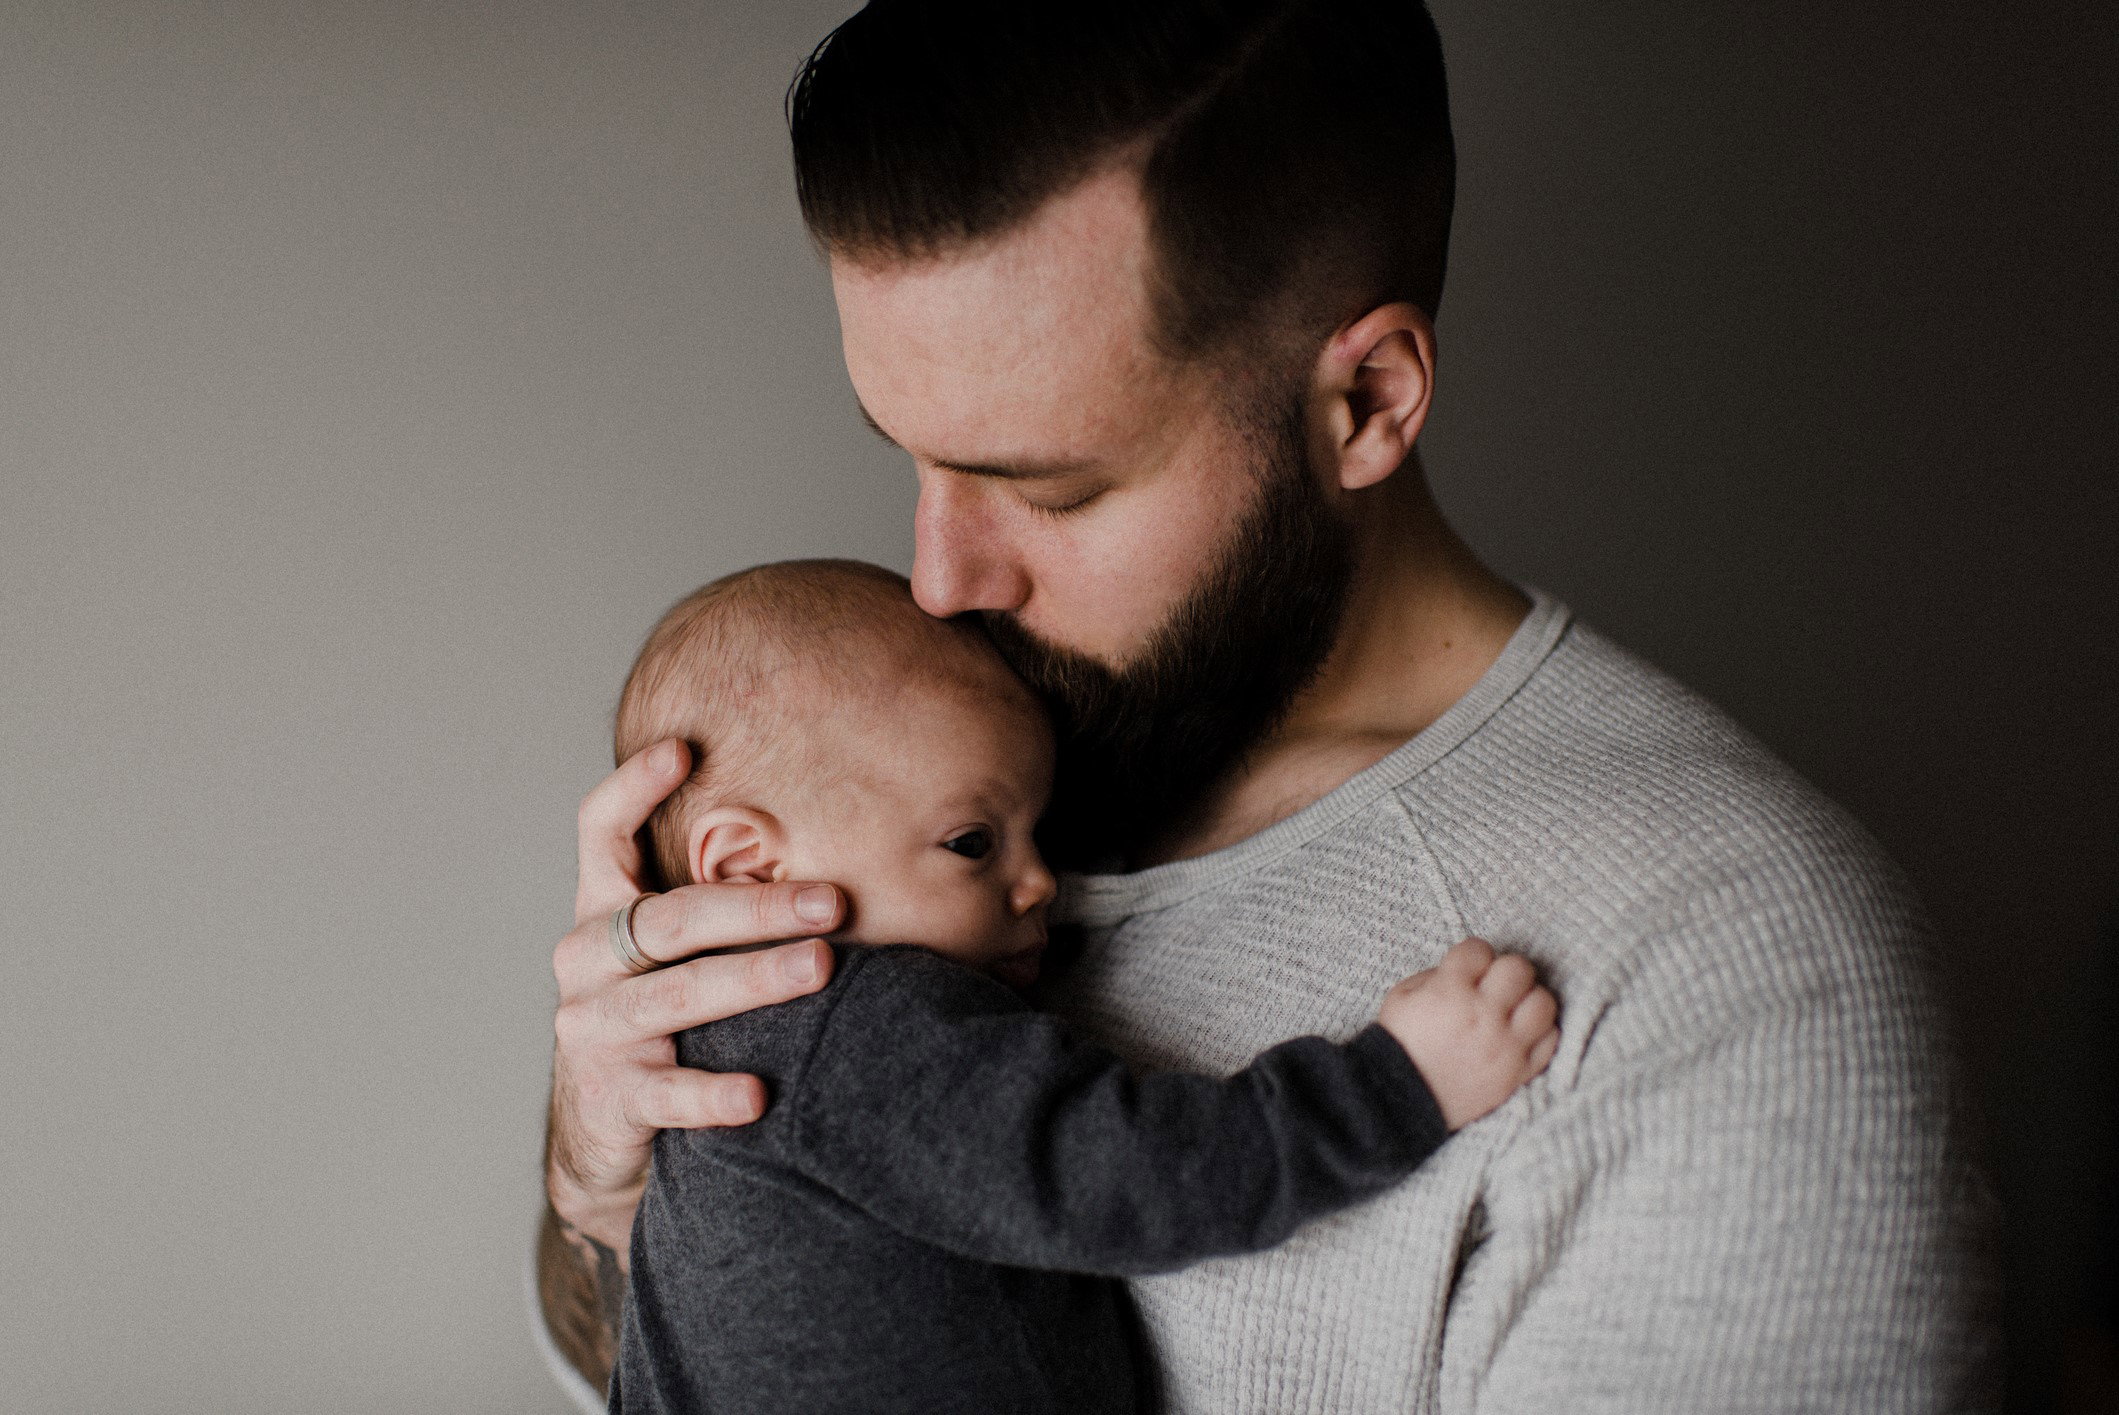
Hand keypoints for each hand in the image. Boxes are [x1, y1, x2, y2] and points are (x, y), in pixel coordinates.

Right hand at [547, 738, 842, 1264]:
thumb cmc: (661, 1018)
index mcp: (603, 912)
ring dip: (755, 980)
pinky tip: (759, 1093)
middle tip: (833, 902)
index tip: (682, 747)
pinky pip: (669, 1092)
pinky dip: (714, 1092)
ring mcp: (596, 1030)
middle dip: (758, 907)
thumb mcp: (667, 953)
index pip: (600, 833)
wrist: (604, 1135)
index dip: (633, 787)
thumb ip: (710, 901)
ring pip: (677, 996)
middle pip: (672, 918)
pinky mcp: (614, 1099)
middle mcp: (588, 961)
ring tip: (821, 968)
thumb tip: (826, 848)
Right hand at [1378, 937, 1558, 1129]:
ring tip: (1513, 1008)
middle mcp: (1483, 1014)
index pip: (1479, 949)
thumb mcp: (1401, 997)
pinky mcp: (1518, 1071)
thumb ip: (1435, 975)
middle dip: (1505, 971)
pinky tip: (1520, 1032)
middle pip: (1518, 968)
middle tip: (1494, 985)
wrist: (1402, 1100)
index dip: (1472, 955)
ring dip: (1528, 999)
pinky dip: (1539, 1032)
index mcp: (1449, 992)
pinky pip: (1550, 1040)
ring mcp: (1505, 1045)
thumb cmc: (1399, 1045)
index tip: (1467, 967)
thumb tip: (1468, 970)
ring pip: (1543, 1002)